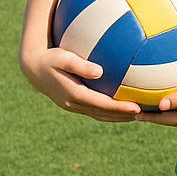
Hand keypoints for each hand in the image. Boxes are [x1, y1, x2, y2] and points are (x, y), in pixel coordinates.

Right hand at [19, 46, 142, 121]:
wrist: (33, 67)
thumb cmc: (50, 58)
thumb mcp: (64, 58)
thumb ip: (80, 65)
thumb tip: (99, 72)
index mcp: (73, 94)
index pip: (102, 104)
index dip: (120, 107)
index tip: (137, 108)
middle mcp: (72, 104)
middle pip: (102, 114)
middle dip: (123, 115)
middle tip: (144, 114)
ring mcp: (71, 105)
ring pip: (98, 115)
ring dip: (116, 117)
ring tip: (136, 115)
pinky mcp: (71, 103)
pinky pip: (93, 110)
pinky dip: (107, 112)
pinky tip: (120, 107)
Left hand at [138, 76, 176, 126]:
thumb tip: (160, 105)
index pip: (161, 119)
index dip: (146, 117)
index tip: (132, 114)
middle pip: (167, 120)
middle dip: (152, 116)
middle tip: (138, 111)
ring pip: (176, 117)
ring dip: (164, 113)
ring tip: (153, 108)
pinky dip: (175, 109)